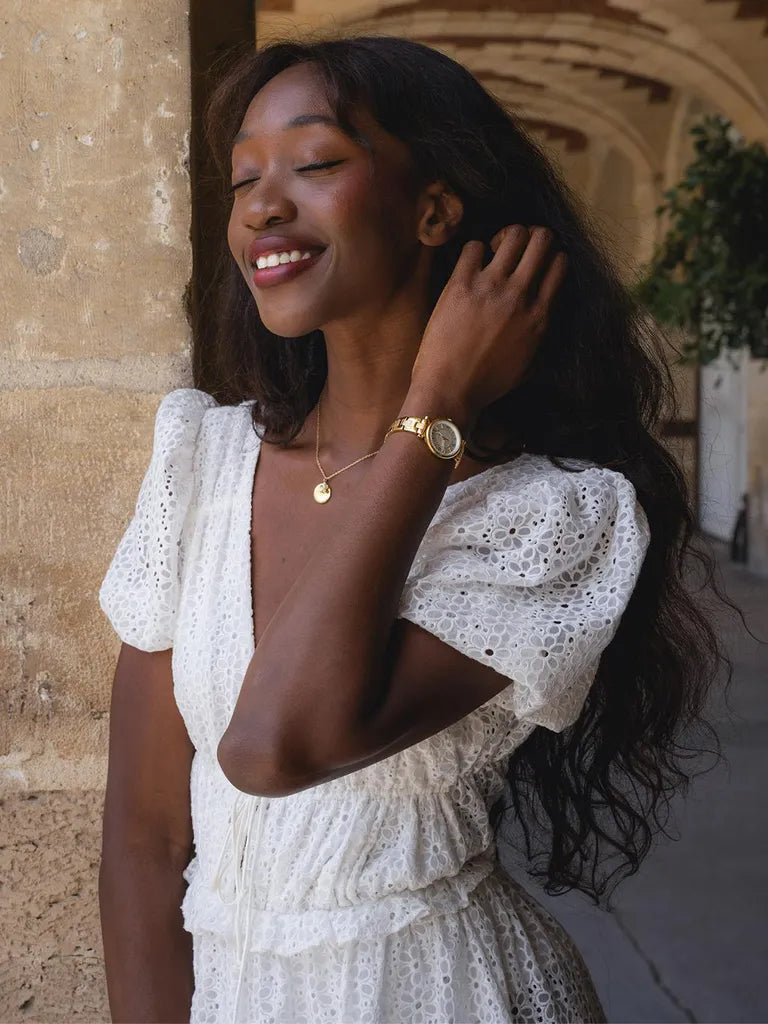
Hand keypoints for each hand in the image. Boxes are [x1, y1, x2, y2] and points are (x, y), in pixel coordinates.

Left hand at [410, 225, 566, 421]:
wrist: (449, 393)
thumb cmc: (486, 385)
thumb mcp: (528, 363)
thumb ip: (538, 332)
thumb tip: (542, 311)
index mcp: (540, 316)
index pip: (560, 264)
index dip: (548, 256)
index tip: (532, 265)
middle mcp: (520, 297)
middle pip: (542, 239)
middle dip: (531, 237)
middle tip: (514, 252)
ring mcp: (491, 288)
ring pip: (513, 234)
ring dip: (504, 237)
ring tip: (492, 254)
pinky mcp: (461, 285)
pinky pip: (474, 246)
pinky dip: (473, 251)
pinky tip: (469, 268)